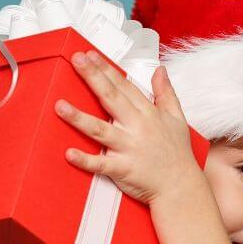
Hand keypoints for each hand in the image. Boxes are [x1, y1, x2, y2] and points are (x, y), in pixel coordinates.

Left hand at [55, 49, 201, 205]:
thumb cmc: (178, 155)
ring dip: (79, 118)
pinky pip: (101, 164)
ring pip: (100, 130)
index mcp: (148, 115)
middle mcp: (137, 128)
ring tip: (60, 106)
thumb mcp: (178, 119)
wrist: (181, 188)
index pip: (125, 87)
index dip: (106, 70)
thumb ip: (166, 93)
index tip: (90, 55)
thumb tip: (160, 71)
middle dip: (93, 78)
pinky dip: (85, 160)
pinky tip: (70, 153)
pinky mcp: (123, 169)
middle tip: (76, 60)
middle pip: (111, 98)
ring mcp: (129, 149)